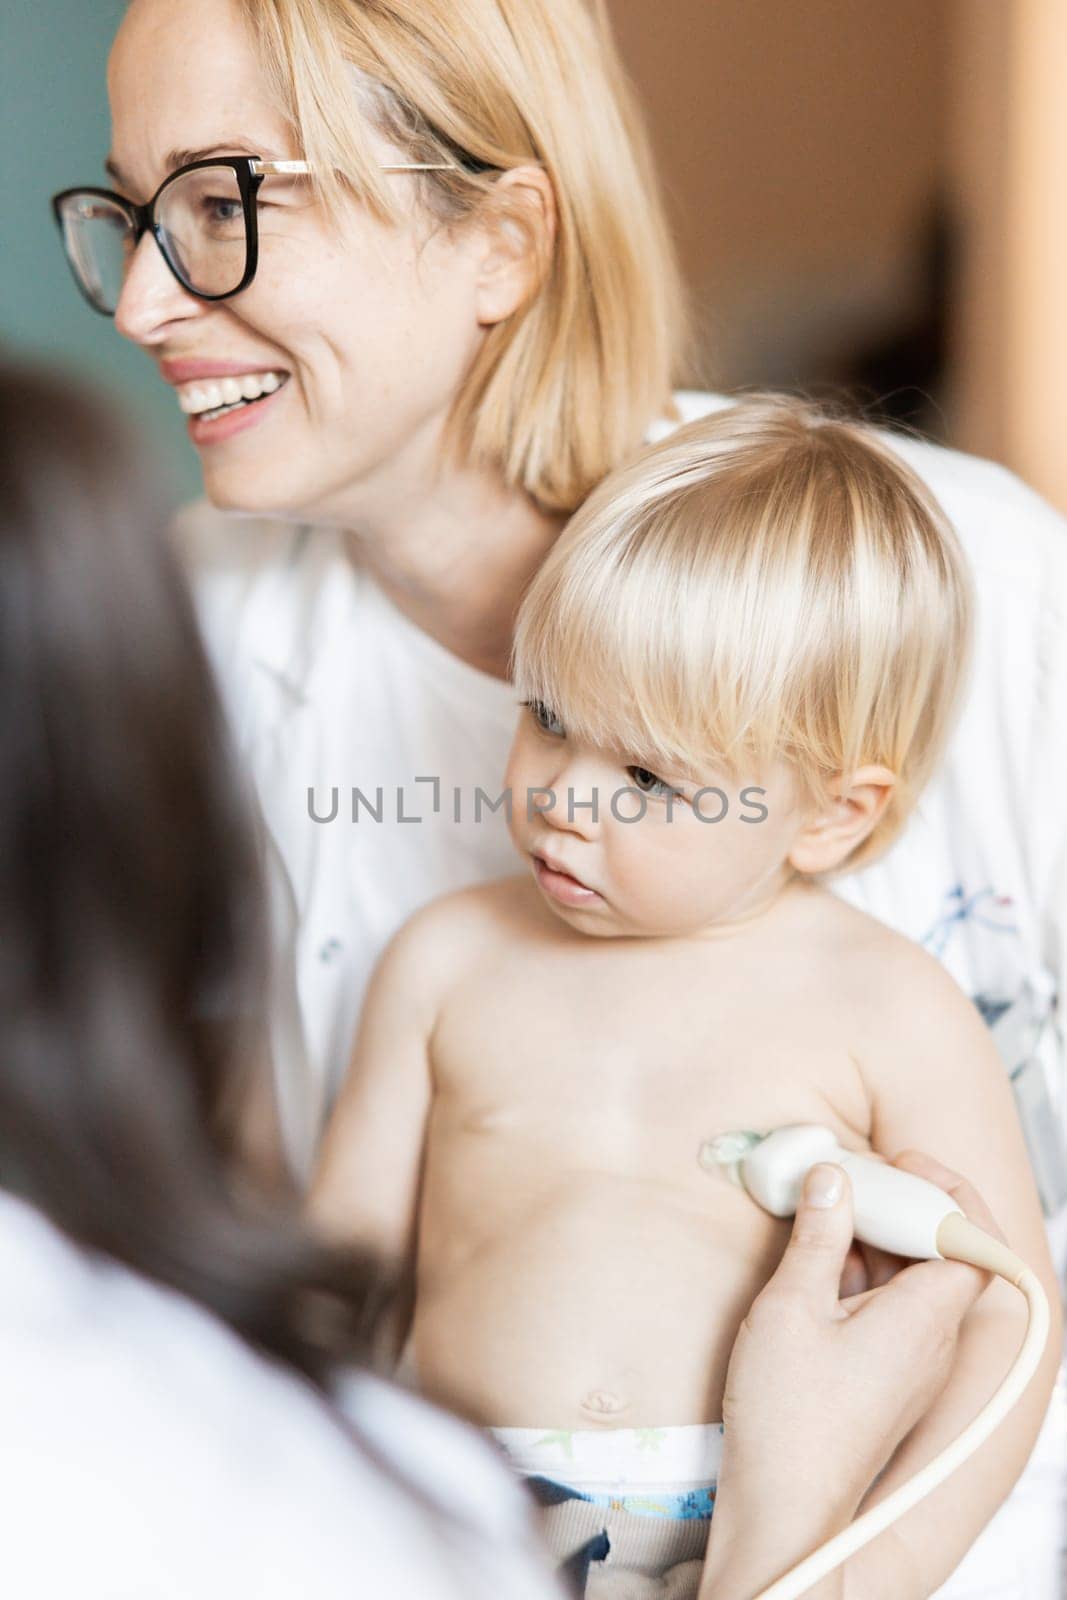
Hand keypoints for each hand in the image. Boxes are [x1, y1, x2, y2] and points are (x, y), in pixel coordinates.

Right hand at [699, 1152, 997, 1598]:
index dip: (942, 1192)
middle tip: (851, 1175)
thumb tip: (834, 1179)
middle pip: (938, 1253)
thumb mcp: (792, 1306)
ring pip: (910, 1280)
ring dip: (873, 1238)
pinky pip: (888, 1309)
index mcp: (926, 1317)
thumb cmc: (791, 1417)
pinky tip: (816, 1258)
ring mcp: (910, 1364)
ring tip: (824, 1208)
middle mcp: (932, 1342)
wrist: (784, 1508)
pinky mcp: (884, 1380)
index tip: (899, 1163)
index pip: (969, 1240)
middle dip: (899, 1206)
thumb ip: (818, 1236)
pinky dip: (860, 1274)